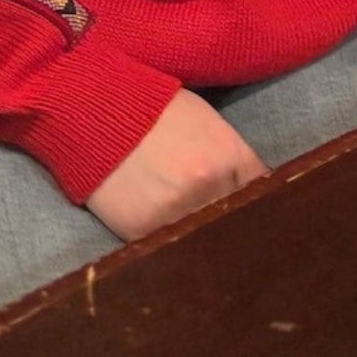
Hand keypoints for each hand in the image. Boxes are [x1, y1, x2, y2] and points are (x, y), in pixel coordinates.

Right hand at [85, 89, 266, 242]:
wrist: (95, 109)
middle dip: (233, 223)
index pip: (261, 192)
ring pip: (203, 239)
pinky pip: (167, 248)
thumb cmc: (152, 108)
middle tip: (229, 229)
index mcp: (228, 154)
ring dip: (202, 239)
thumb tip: (253, 185)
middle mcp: (208, 184)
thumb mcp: (205, 119)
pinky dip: (169, 246)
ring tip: (199, 239)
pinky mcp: (142, 230)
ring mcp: (175, 210)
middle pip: (235, 220)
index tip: (257, 210)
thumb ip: (231, 155)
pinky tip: (167, 238)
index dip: (259, 201)